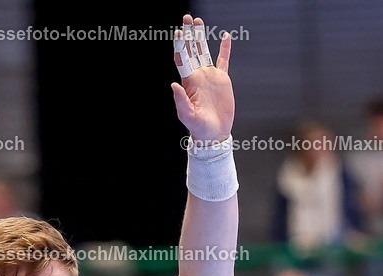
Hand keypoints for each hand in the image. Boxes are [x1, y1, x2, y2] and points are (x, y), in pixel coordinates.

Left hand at [172, 14, 233, 144]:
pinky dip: (225, 48)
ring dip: (201, 37)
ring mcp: (209, 76)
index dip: (181, 46)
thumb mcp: (188, 116)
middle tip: (187, 18)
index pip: (183, 60)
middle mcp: (198, 76)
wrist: (214, 134)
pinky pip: (223, 60)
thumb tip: (173, 85)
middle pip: (192, 50)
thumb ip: (181, 101)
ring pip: (204, 51)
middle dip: (189, 35)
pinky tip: (225, 36)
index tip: (179, 33)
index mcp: (189, 83)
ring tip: (197, 22)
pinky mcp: (222, 79)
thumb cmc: (199, 128)